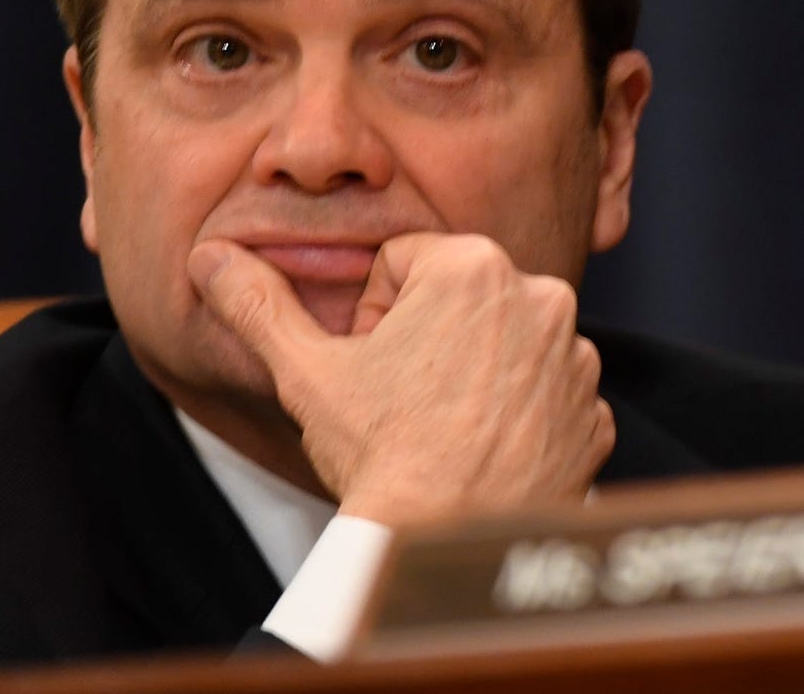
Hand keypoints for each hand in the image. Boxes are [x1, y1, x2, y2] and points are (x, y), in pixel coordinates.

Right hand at [188, 232, 613, 527]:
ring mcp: (575, 360)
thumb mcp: (305, 370)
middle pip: (456, 297)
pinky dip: (515, 416)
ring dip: (472, 371)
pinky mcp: (594, 414)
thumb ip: (258, 303)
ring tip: (440, 427)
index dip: (374, 315)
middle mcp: (541, 297)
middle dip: (425, 336)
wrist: (447, 548)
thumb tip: (209, 257)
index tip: (372, 364)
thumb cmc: (380, 454)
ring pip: (501, 342)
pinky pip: (543, 394)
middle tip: (401, 398)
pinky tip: (480, 450)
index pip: (403, 262)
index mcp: (472, 265)